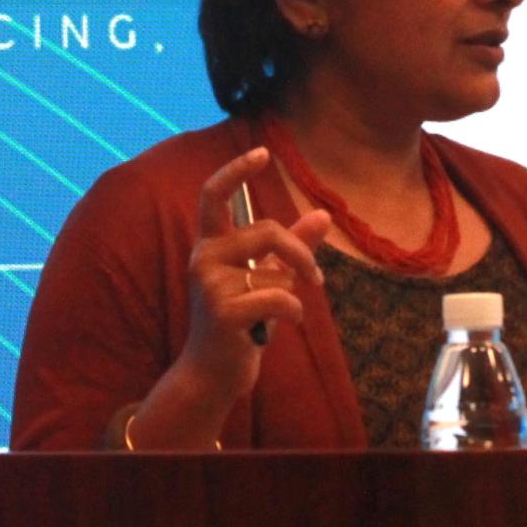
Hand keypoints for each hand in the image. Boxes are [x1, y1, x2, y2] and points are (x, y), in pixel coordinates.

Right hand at [128, 148, 330, 448]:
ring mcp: (209, 286)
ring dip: (295, 290)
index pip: (214, 196)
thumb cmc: (239, 324)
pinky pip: (279, 298)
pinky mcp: (223, 313)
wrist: (213, 374)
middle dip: (300, 250)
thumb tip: (322, 214)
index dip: (236, 171)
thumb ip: (291, 248)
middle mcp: (203, 259)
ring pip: (276, 269)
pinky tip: (287, 325)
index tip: (263, 153)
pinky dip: (294, 311)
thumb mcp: (265, 279)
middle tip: (316, 278)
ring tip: (288, 311)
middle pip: (267, 230)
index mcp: (210, 246)